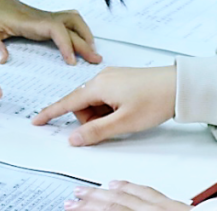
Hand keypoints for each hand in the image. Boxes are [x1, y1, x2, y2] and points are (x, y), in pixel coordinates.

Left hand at [0, 0, 100, 64]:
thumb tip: (2, 59)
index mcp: (31, 21)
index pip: (56, 29)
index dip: (66, 44)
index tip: (71, 61)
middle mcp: (43, 17)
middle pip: (71, 25)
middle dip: (84, 43)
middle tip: (95, 60)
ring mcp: (46, 17)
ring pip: (73, 20)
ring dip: (85, 33)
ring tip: (92, 51)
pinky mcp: (46, 19)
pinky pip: (69, 22)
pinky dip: (79, 30)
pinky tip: (81, 42)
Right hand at [32, 66, 174, 145]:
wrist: (179, 85)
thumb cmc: (154, 100)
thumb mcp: (124, 122)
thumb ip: (96, 131)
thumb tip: (74, 138)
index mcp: (99, 86)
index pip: (67, 102)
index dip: (51, 113)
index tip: (37, 121)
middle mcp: (102, 77)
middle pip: (82, 105)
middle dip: (91, 120)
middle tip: (113, 126)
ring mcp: (112, 77)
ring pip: (95, 102)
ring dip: (102, 115)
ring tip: (125, 117)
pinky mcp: (121, 79)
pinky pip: (106, 97)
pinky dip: (110, 108)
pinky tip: (126, 111)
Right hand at [65, 181, 190, 209]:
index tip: (71, 210)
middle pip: (118, 206)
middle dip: (91, 203)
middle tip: (72, 201)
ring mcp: (171, 210)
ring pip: (131, 196)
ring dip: (104, 193)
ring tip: (86, 191)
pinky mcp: (180, 207)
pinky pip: (150, 192)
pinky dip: (130, 187)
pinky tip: (119, 185)